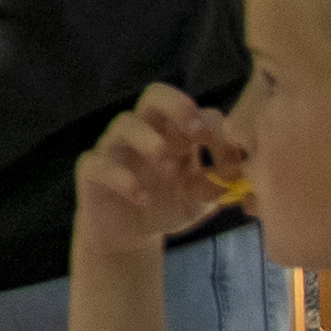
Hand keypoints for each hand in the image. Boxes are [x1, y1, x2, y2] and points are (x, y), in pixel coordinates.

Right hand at [80, 85, 245, 260]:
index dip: (216, 131)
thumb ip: (216, 186)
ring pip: (125, 123)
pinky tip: (142, 198)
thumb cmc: (165, 206)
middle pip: (155, 95)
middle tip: (197, 136)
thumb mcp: (199, 201)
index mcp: (173, 131)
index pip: (196, 112)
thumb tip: (239, 177)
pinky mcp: (92, 170)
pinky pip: (100, 164)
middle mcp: (143, 131)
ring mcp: (114, 147)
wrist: (128, 235)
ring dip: (150, 142)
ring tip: (169, 170)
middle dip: (178, 107)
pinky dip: (123, 179)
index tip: (229, 164)